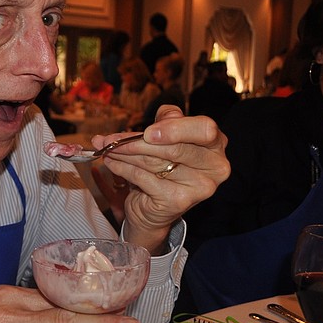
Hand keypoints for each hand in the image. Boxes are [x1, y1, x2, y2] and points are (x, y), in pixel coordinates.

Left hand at [91, 105, 229, 253]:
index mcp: (215, 144)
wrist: (154, 208)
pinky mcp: (179, 201)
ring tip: (106, 148)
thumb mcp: (167, 137)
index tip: (148, 132)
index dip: (175, 128)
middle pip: (174, 148)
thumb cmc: (163, 166)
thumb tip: (162, 115)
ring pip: (154, 162)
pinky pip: (143, 178)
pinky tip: (111, 162)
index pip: (204, 129)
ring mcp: (200, 187)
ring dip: (123, 153)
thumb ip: (167, 121)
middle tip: (109, 139)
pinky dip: (122, 168)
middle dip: (135, 142)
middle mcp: (215, 167)